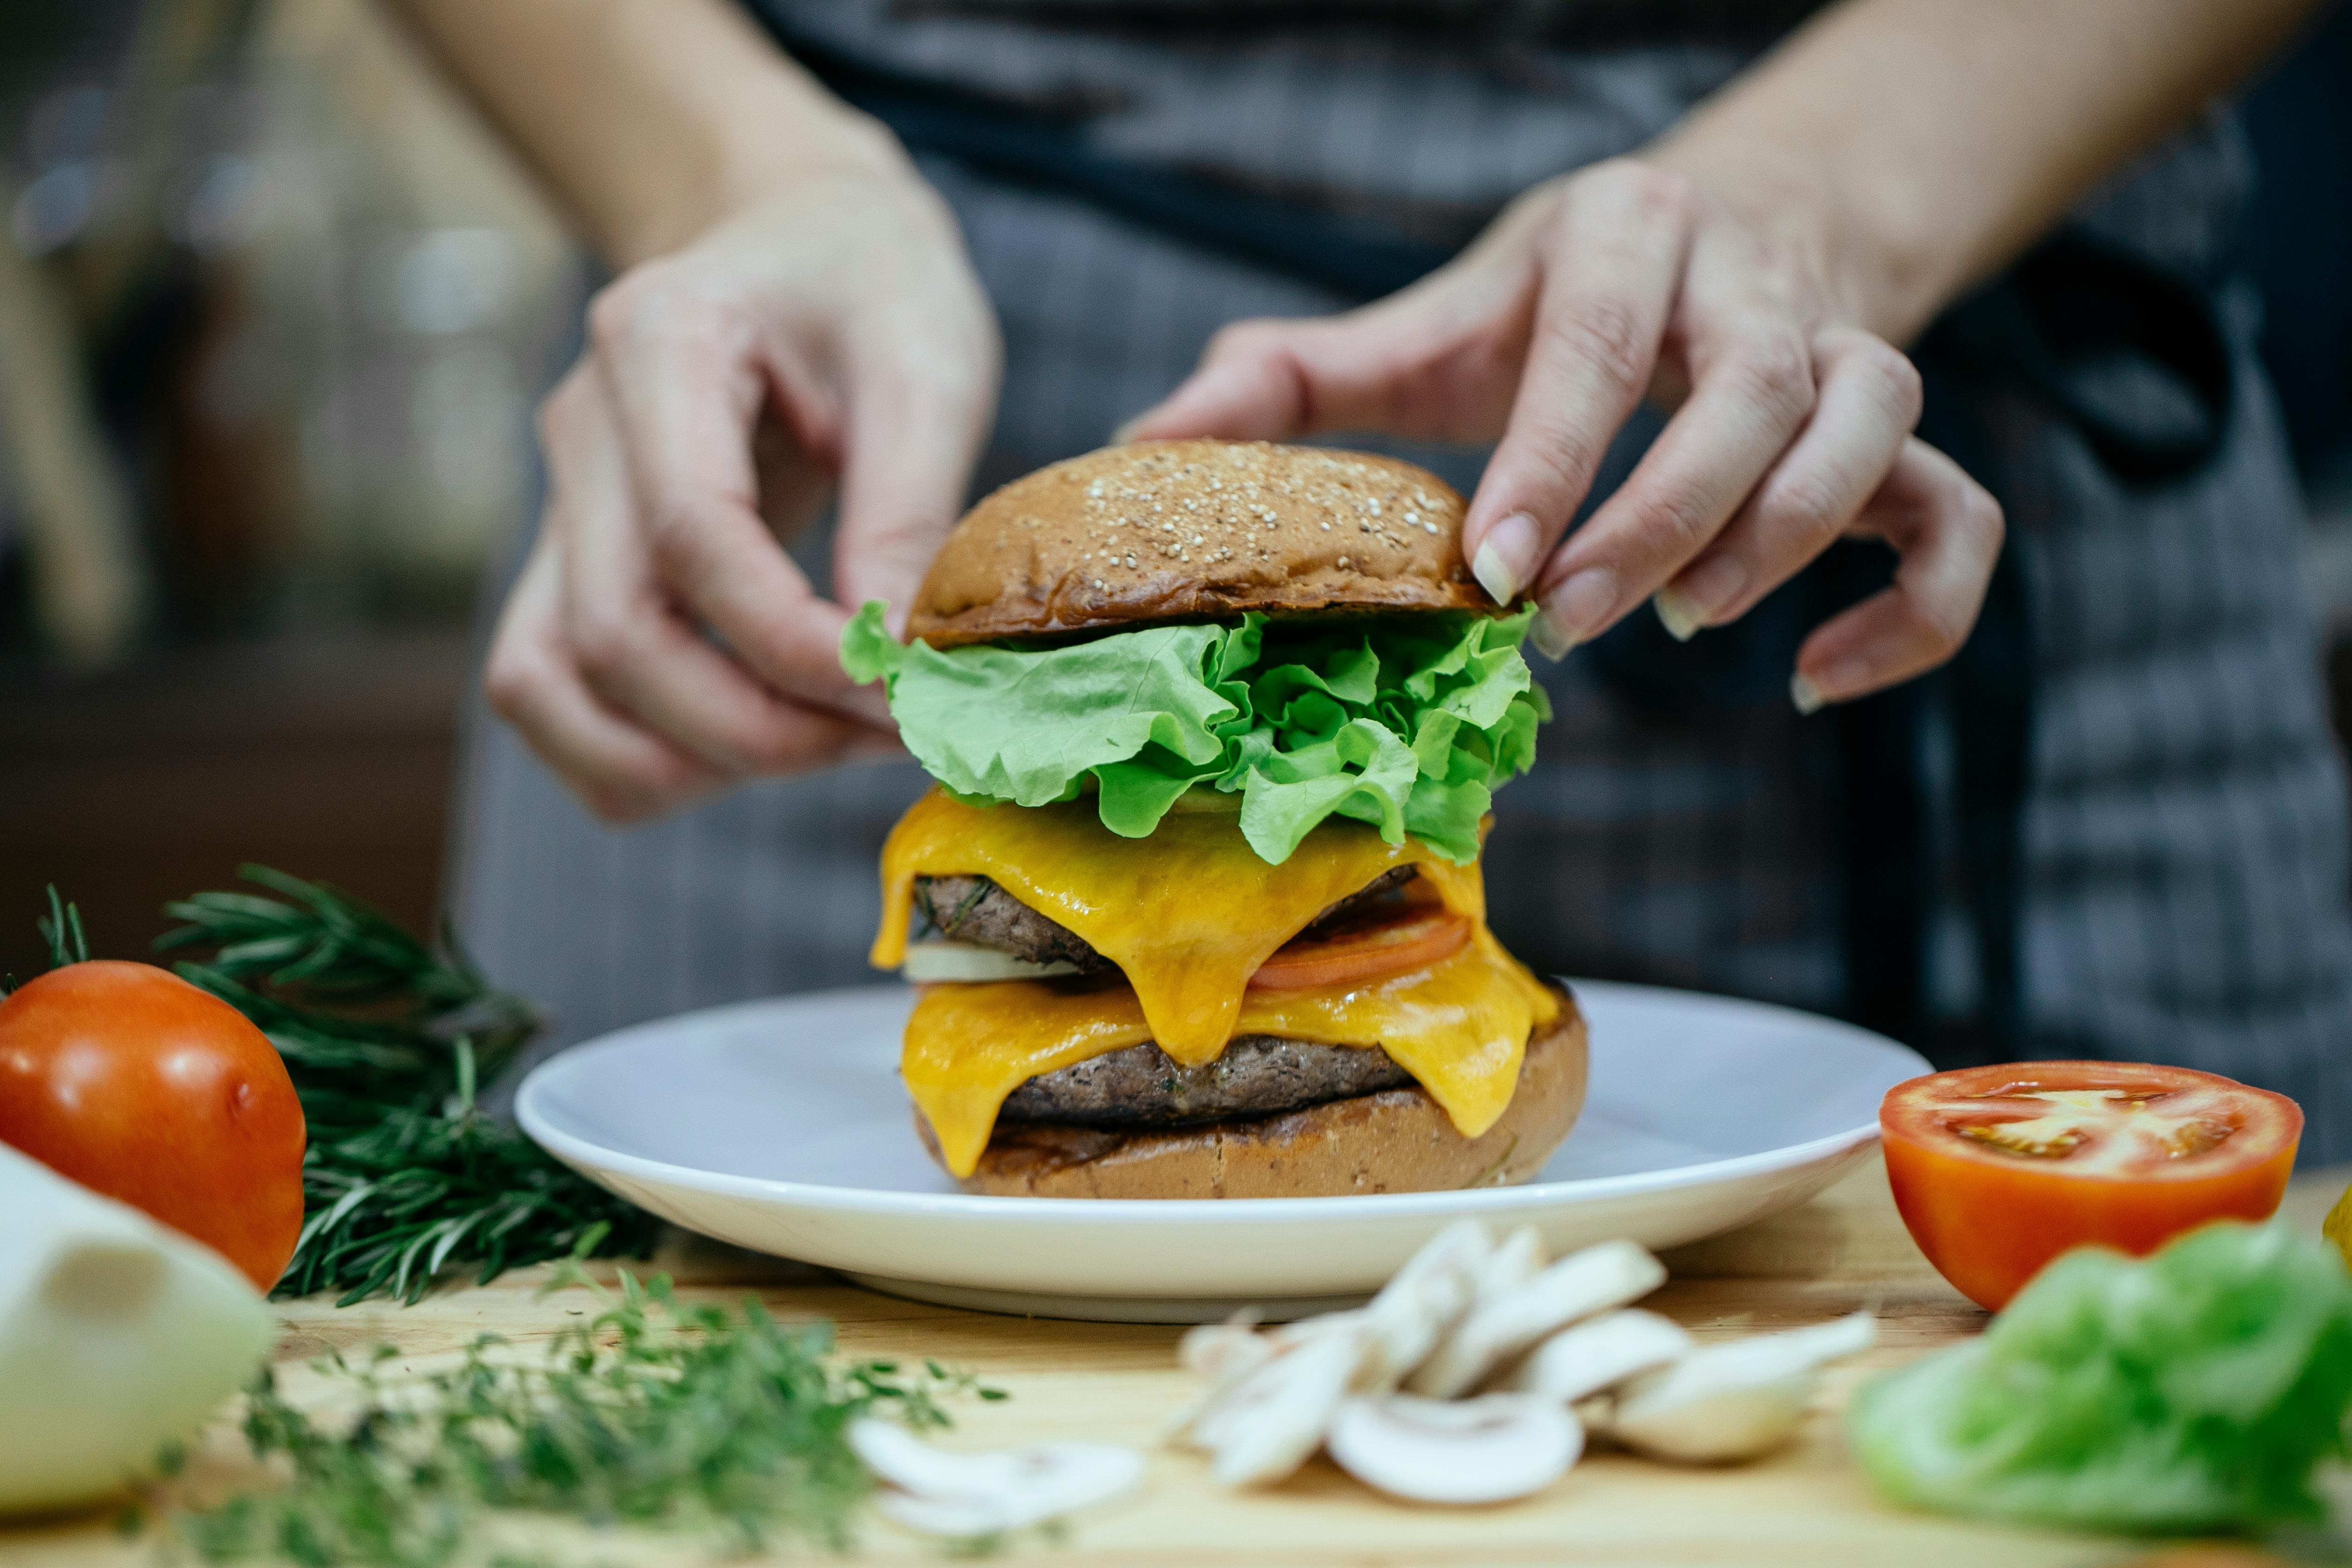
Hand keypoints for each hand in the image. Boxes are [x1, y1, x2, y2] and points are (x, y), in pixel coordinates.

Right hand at [485, 161, 1001, 820]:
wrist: (801, 239)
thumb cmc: (872, 290)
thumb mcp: (929, 362)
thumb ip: (908, 507)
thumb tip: (891, 659)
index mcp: (659, 344)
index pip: (691, 535)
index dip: (788, 640)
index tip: (894, 690)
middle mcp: (581, 430)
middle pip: (613, 635)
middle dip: (755, 725)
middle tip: (884, 735)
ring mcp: (558, 503)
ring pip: (547, 687)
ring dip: (683, 759)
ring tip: (823, 748)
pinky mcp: (569, 563)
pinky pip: (552, 698)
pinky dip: (639, 757)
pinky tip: (758, 744)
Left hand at [1126, 158, 2001, 707]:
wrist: (1731, 231)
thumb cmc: (1558, 300)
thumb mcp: (1435, 320)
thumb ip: (1298, 377)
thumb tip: (1143, 445)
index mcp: (1621, 236)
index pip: (1592, 344)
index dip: (1553, 461)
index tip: (1494, 575)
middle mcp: (1752, 283)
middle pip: (1748, 392)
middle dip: (1659, 519)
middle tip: (1568, 625)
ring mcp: (1848, 351)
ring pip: (1873, 428)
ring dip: (1786, 540)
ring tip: (1685, 626)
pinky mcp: (1907, 435)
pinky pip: (1958, 517)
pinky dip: (1914, 610)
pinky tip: (1816, 681)